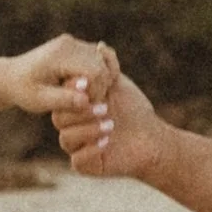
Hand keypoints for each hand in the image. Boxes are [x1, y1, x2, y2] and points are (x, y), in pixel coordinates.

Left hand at [3, 33, 117, 124]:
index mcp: (59, 55)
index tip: (86, 106)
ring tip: (86, 96)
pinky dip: (98, 73)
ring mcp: (73, 42)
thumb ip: (63, 100)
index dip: (96, 91)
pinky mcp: (75, 45)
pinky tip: (88, 87)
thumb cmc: (23, 91)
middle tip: (88, 104)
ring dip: (101, 80)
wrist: (10, 76)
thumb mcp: (39, 100)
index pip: (94, 72)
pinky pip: (98, 58)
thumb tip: (86, 102)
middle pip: (101, 65)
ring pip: (103, 60)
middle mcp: (69, 43)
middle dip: (100, 87)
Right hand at [51, 60, 168, 179]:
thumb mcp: (119, 86)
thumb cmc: (134, 110)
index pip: (63, 98)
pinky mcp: (85, 165)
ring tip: (111, 125)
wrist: (152, 138)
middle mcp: (73, 126)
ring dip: (88, 130)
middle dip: (80, 112)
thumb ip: (107, 68)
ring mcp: (77, 146)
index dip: (73, 93)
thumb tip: (100, 46)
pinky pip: (77, 160)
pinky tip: (107, 143)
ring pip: (66, 139)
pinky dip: (91, 150)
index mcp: (76, 106)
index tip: (89, 86)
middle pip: (59, 118)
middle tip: (104, 107)